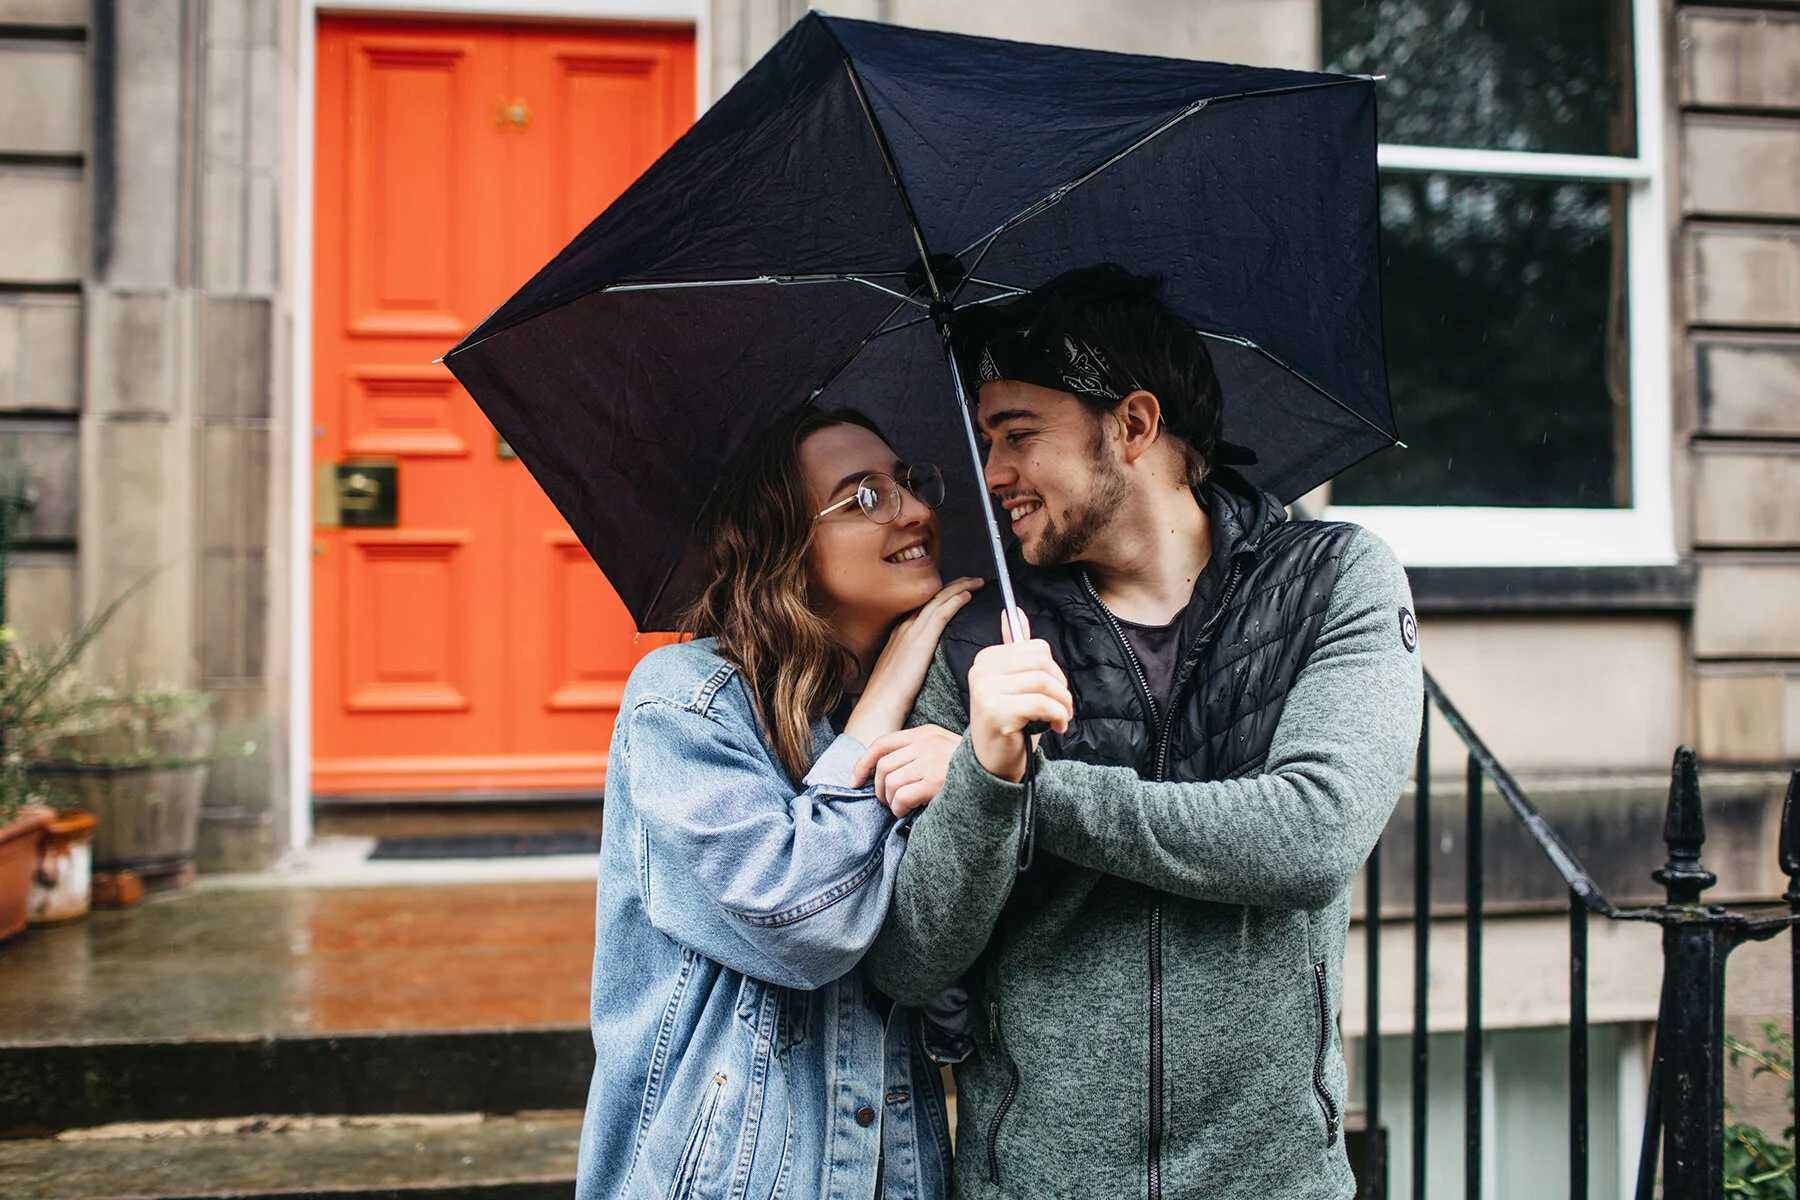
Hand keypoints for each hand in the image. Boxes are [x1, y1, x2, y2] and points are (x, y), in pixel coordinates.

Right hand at [843, 578, 982, 745]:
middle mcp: (904, 626)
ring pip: (938, 599)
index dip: (943, 594)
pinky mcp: (920, 641)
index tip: (959, 590)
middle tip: (973, 579)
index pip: (924, 605)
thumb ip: (915, 661)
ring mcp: (911, 631)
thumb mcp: (902, 672)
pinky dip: (956, 601)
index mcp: (899, 632)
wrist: (878, 706)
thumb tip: (928, 662)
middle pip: (932, 597)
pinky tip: (968, 596)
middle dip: (954, 585)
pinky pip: (941, 613)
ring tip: (976, 582)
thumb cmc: (890, 697)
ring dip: (959, 587)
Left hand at [852, 724, 962, 816]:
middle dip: (878, 788)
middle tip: (886, 800)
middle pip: (883, 766)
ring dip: (889, 800)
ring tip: (899, 807)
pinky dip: (899, 808)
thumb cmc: (969, 768)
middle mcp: (927, 743)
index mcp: (926, 733)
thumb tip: (884, 773)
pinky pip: (902, 797)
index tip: (855, 780)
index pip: (882, 743)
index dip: (862, 763)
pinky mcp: (937, 780)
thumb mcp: (943, 750)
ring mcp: (932, 761)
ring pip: (890, 782)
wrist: (999, 771)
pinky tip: (907, 812)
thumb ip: (918, 754)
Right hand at [968, 611, 1072, 782]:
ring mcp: (986, 691)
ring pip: (1044, 683)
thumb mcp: (1015, 684)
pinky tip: (1056, 728)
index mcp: (986, 659)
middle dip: (1061, 687)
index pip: (1036, 648)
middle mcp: (981, 671)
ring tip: (1061, 719)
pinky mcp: (995, 712)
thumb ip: (1016, 650)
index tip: (1054, 692)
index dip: (1054, 672)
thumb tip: (1014, 612)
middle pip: (1043, 662)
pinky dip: (1058, 717)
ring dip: (1063, 705)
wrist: (994, 763)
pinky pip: (1043, 704)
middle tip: (1062, 708)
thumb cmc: (1011, 723)